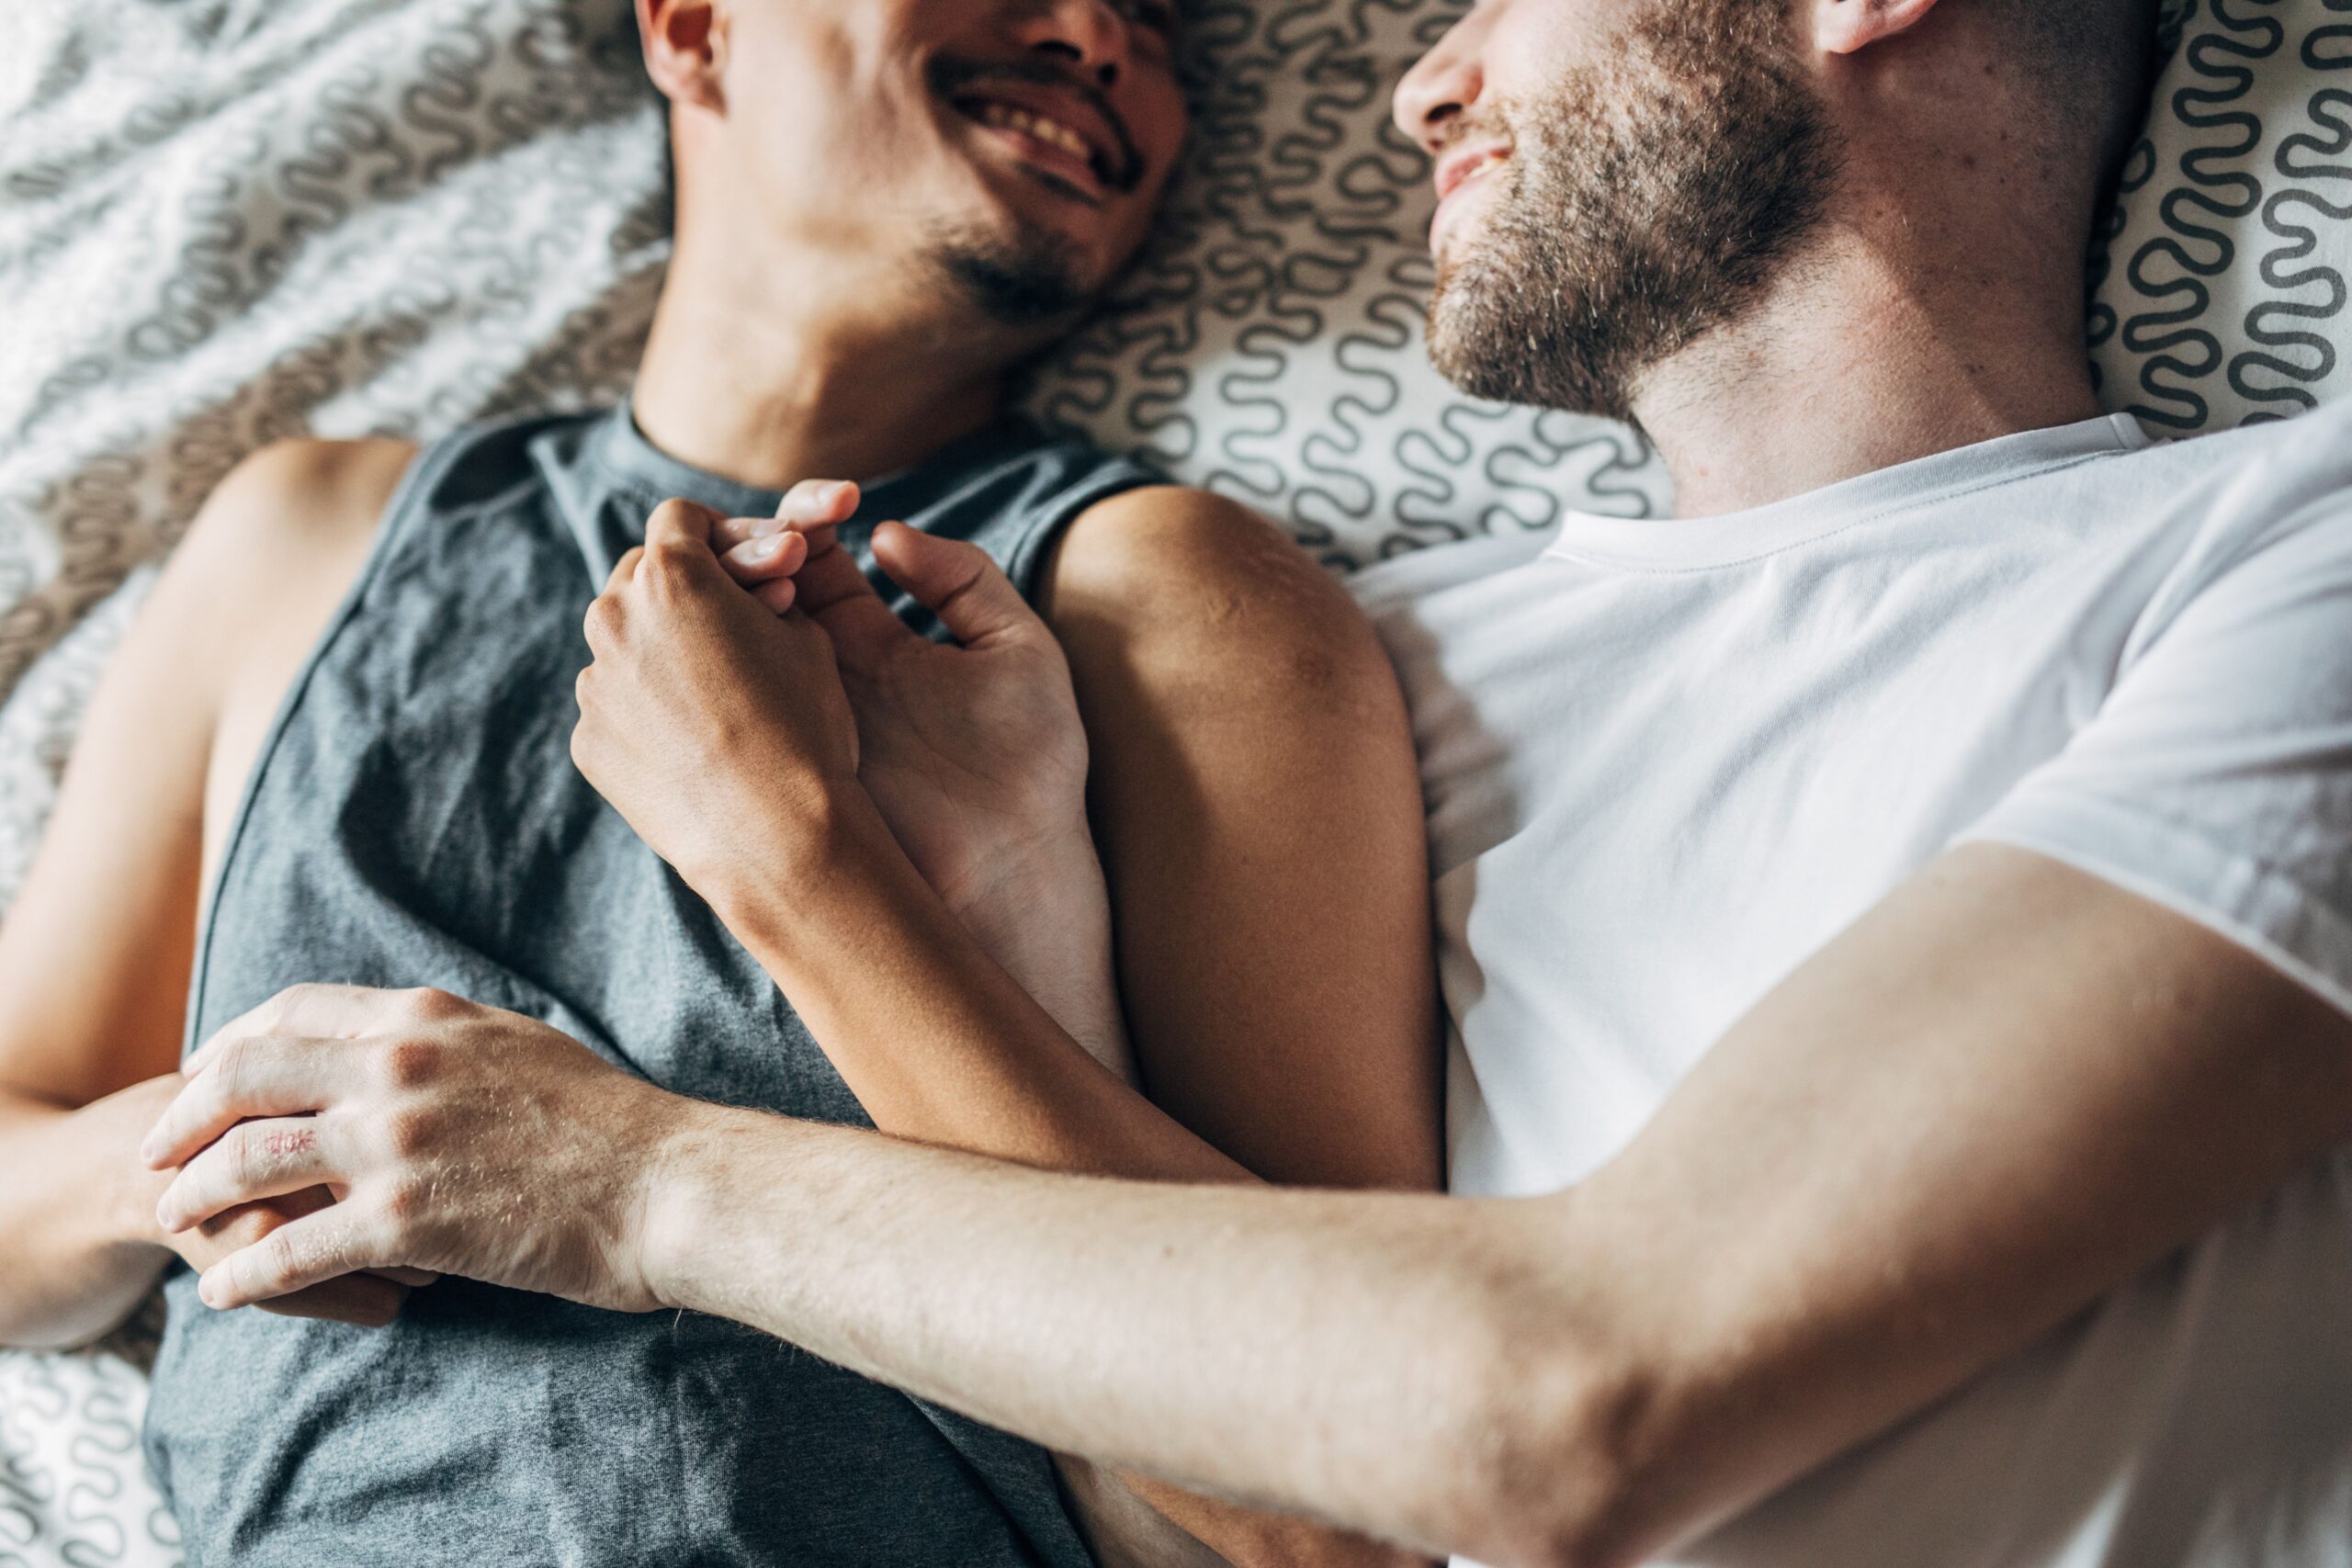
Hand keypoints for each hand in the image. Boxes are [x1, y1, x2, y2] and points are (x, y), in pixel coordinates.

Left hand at [138, 985, 693, 1314]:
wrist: (665, 1183)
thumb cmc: (608, 1123)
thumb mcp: (517, 1044)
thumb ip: (442, 1039)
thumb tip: (394, 1042)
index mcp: (425, 1018)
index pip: (290, 1012)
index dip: (228, 1043)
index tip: (201, 1074)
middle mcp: (397, 1068)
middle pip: (246, 1076)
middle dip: (184, 1116)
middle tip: (157, 1153)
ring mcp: (398, 1143)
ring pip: (251, 1160)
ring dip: (196, 1195)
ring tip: (177, 1223)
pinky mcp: (407, 1221)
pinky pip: (291, 1250)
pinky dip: (244, 1275)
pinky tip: (224, 1293)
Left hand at [572, 498, 859, 889]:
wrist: (777, 836)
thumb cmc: (805, 727)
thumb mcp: (808, 636)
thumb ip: (760, 594)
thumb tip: (742, 592)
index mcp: (673, 575)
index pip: (680, 518)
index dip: (720, 532)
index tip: (746, 562)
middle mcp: (615, 617)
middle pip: (640, 574)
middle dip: (683, 588)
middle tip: (734, 622)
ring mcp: (595, 683)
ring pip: (623, 642)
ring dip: (661, 649)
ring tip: (719, 693)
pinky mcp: (588, 740)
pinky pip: (616, 706)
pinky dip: (647, 712)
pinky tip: (696, 745)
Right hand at [716, 482, 1097, 921]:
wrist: (1011, 871)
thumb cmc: (1029, 767)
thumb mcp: (1017, 651)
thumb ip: (963, 579)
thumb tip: (882, 530)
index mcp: (872, 639)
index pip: (812, 554)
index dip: (808, 516)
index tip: (831, 502)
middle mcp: (818, 670)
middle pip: (758, 583)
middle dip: (757, 544)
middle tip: (783, 542)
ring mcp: (788, 712)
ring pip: (728, 631)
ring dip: (734, 591)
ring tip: (771, 576)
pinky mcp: (773, 756)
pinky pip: (720, 697)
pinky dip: (715, 652)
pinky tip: (736, 621)